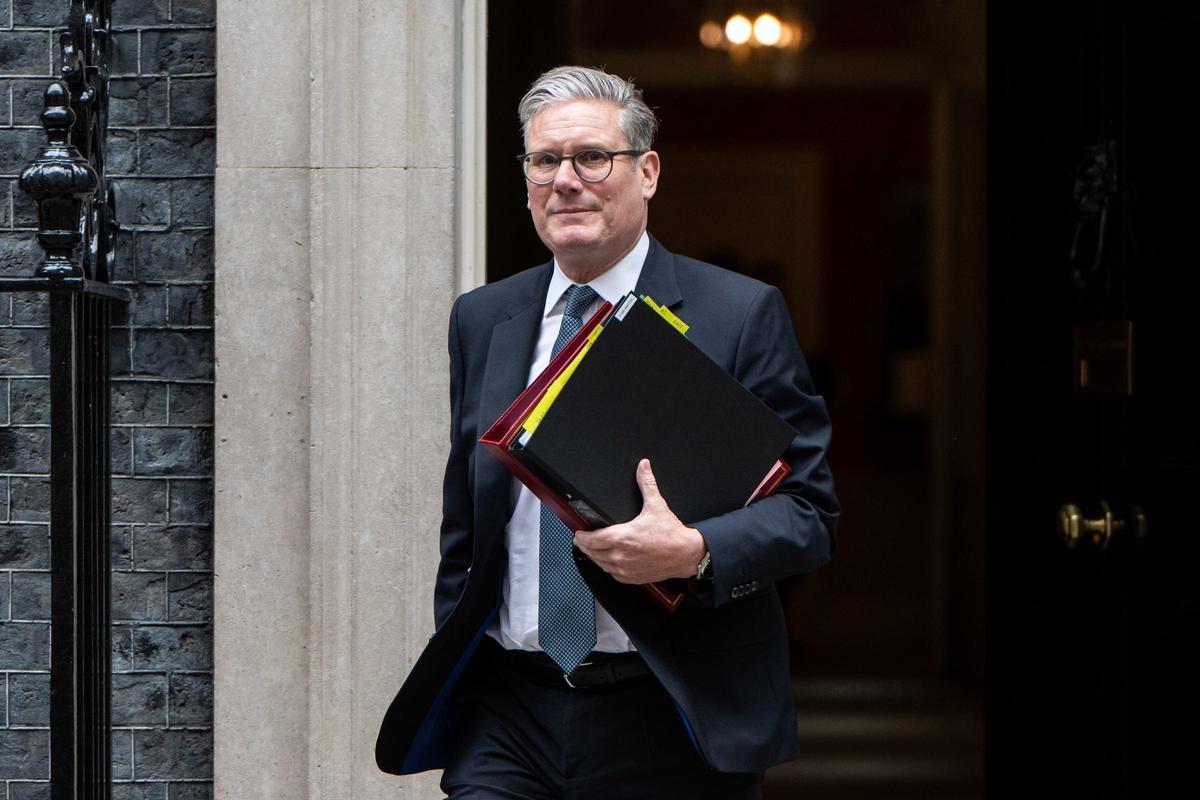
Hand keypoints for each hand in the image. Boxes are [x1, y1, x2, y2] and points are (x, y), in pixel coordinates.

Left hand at [573, 459, 707, 583]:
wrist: (686, 554)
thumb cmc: (671, 534)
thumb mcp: (656, 505)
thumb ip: (646, 483)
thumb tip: (643, 467)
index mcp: (622, 538)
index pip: (591, 540)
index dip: (581, 537)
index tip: (578, 534)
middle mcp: (621, 556)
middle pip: (592, 553)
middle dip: (584, 546)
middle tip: (581, 541)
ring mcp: (626, 569)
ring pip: (600, 565)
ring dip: (594, 557)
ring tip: (592, 550)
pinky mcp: (632, 577)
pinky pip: (612, 574)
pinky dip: (607, 567)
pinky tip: (607, 561)